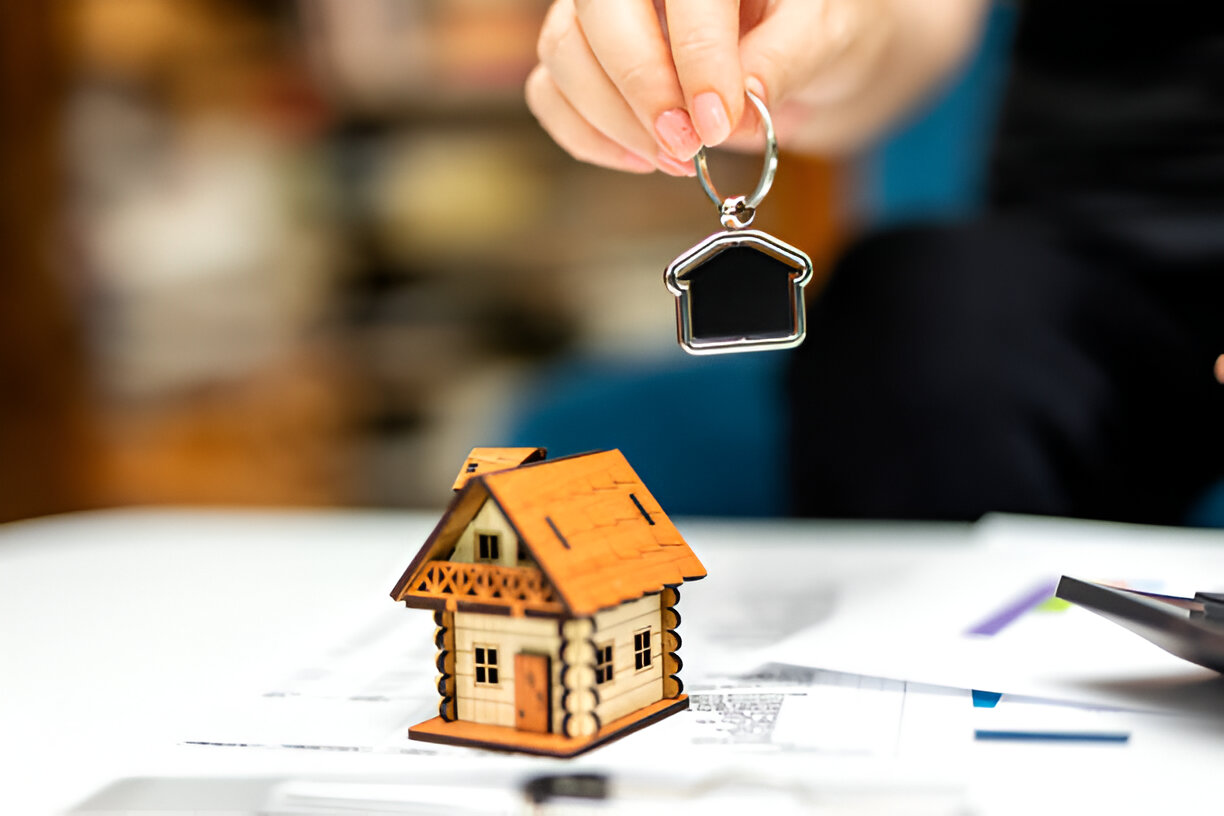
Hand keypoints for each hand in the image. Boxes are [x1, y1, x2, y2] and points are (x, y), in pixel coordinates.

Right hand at [525, 0, 985, 173]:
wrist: (809, 50)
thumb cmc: (820, 28)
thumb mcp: (829, 34)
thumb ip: (786, 59)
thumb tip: (740, 101)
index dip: (694, 59)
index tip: (719, 123)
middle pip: (598, 13)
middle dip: (640, 91)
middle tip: (686, 148)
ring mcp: (601, 10)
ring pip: (563, 53)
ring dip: (612, 121)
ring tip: (675, 160)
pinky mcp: (582, 55)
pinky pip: (549, 93)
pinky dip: (586, 136)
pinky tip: (641, 159)